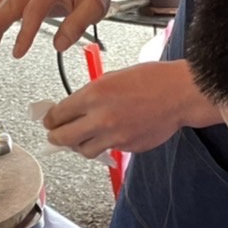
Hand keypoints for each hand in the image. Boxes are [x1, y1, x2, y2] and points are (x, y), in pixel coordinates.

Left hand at [41, 61, 213, 157]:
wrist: (179, 94)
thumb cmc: (152, 80)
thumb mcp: (113, 77)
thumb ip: (91, 94)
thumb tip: (75, 107)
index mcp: (94, 95)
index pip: (59, 114)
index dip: (50, 119)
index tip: (48, 121)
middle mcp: (101, 118)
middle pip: (64, 138)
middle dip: (56, 137)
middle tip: (54, 136)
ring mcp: (115, 137)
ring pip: (85, 150)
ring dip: (80, 145)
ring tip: (82, 138)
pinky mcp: (128, 148)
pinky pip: (108, 150)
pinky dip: (105, 145)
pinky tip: (111, 134)